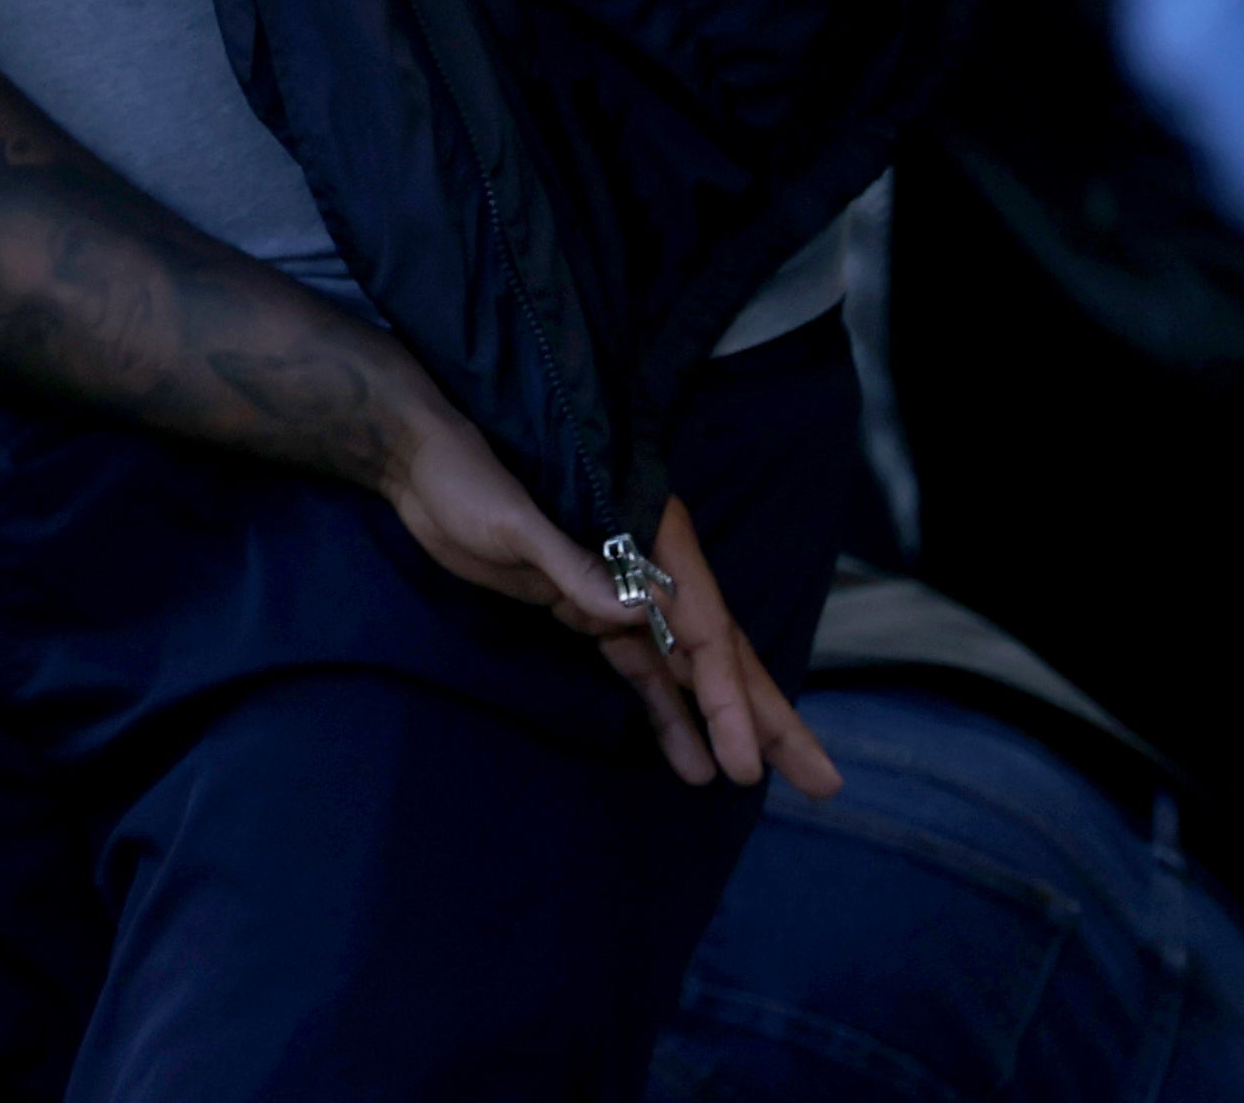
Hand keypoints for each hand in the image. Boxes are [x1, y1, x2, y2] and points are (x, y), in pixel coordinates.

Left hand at [364, 383, 840, 796]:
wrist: (419, 459)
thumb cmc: (468, 471)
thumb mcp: (512, 516)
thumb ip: (570, 564)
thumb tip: (633, 615)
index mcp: (648, 534)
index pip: (705, 627)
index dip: (727, 695)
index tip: (744, 757)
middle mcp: (648, 566)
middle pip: (720, 652)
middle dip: (765, 716)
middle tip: (824, 780)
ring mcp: (618, 590)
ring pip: (686, 668)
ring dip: (722, 723)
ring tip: (757, 783)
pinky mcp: (583, 608)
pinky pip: (639, 670)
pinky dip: (665, 713)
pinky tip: (688, 762)